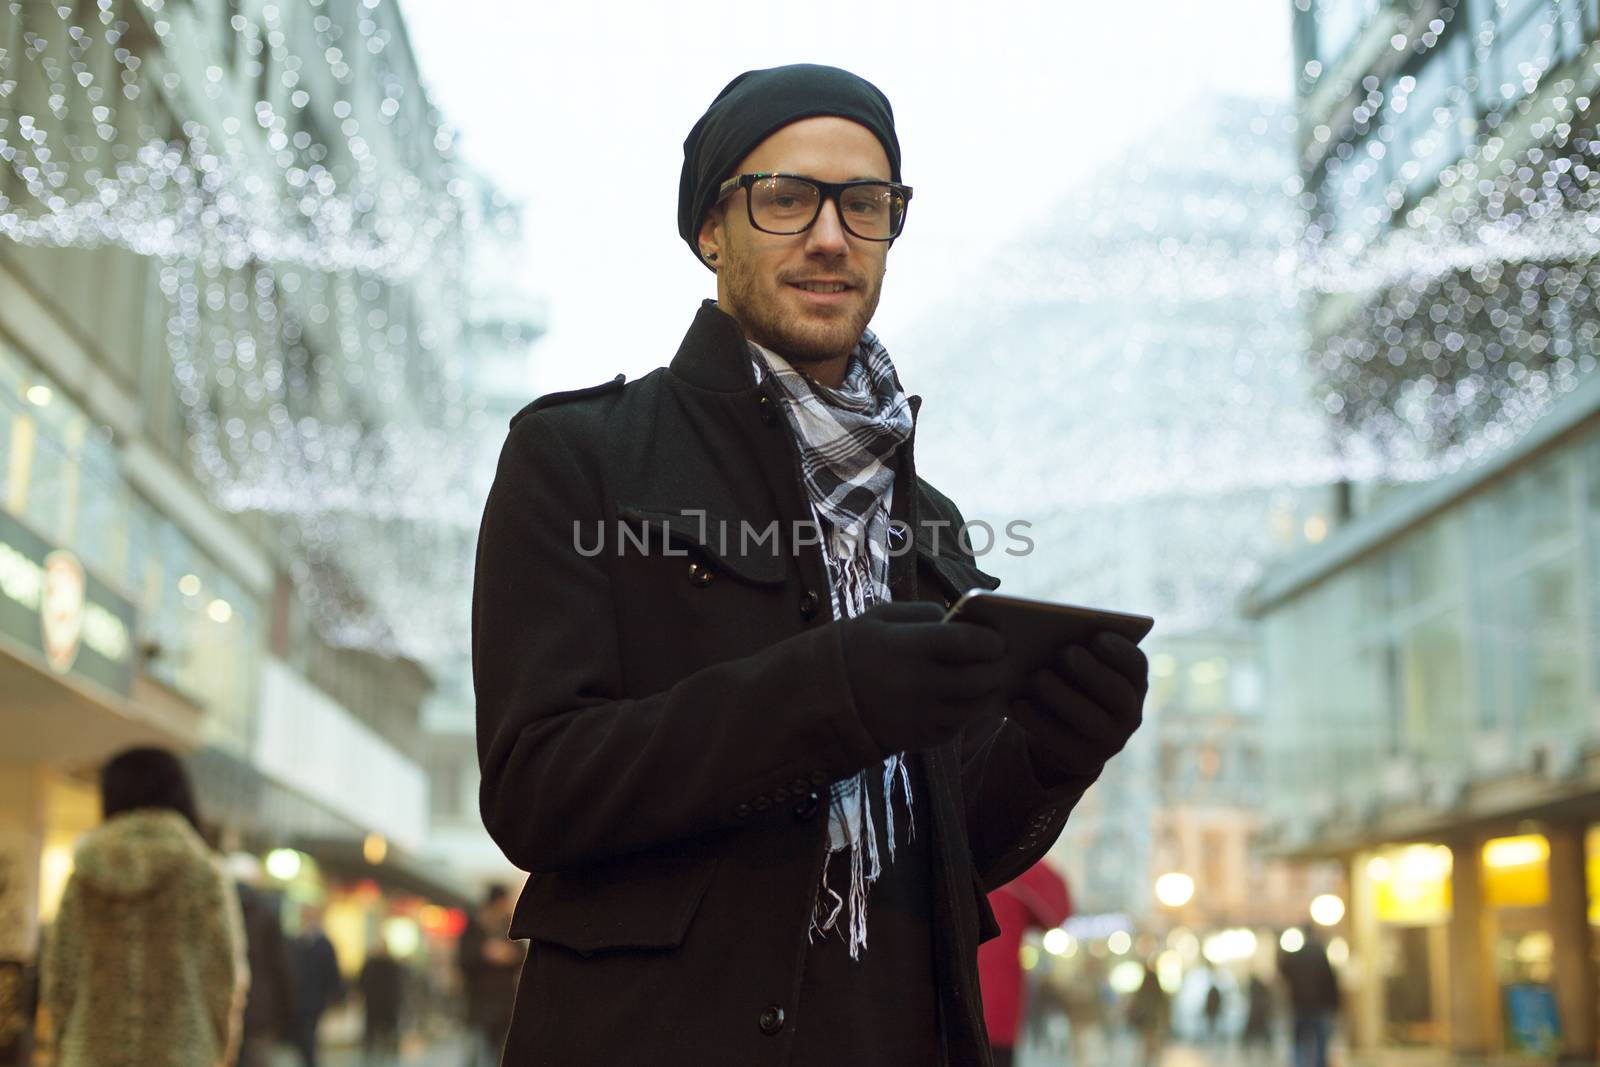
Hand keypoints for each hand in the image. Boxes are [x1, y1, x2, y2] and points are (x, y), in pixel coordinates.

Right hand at [840, 601, 1005, 755]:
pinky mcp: (918, 739)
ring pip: (974, 707)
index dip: (990, 640)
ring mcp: (919, 716)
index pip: (968, 643)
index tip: (997, 639)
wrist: (818, 698)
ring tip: (986, 680)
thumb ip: (924, 614)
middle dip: (996, 668)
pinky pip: (957, 727)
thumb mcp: (881, 617)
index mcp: (907, 648)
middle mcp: (917, 685)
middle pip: (979, 678)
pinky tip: (960, 700)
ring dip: (986, 693)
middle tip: (999, 660)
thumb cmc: (854, 648)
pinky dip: (964, 713)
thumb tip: (962, 622)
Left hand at [1011, 631, 1147, 779]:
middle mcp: (1129, 714)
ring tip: (1038, 676)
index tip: (1097, 636)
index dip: (1120, 650)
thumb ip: (1075, 650)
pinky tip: (1018, 705)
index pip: (1136, 665)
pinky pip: (1061, 741)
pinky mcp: (1084, 760)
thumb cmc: (1069, 683)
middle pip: (1117, 692)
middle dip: (1091, 670)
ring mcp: (1110, 741)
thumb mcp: (1076, 667)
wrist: (1058, 731)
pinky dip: (1037, 721)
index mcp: (1133, 683)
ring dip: (1063, 696)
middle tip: (1065, 651)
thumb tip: (1050, 635)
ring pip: (1090, 719)